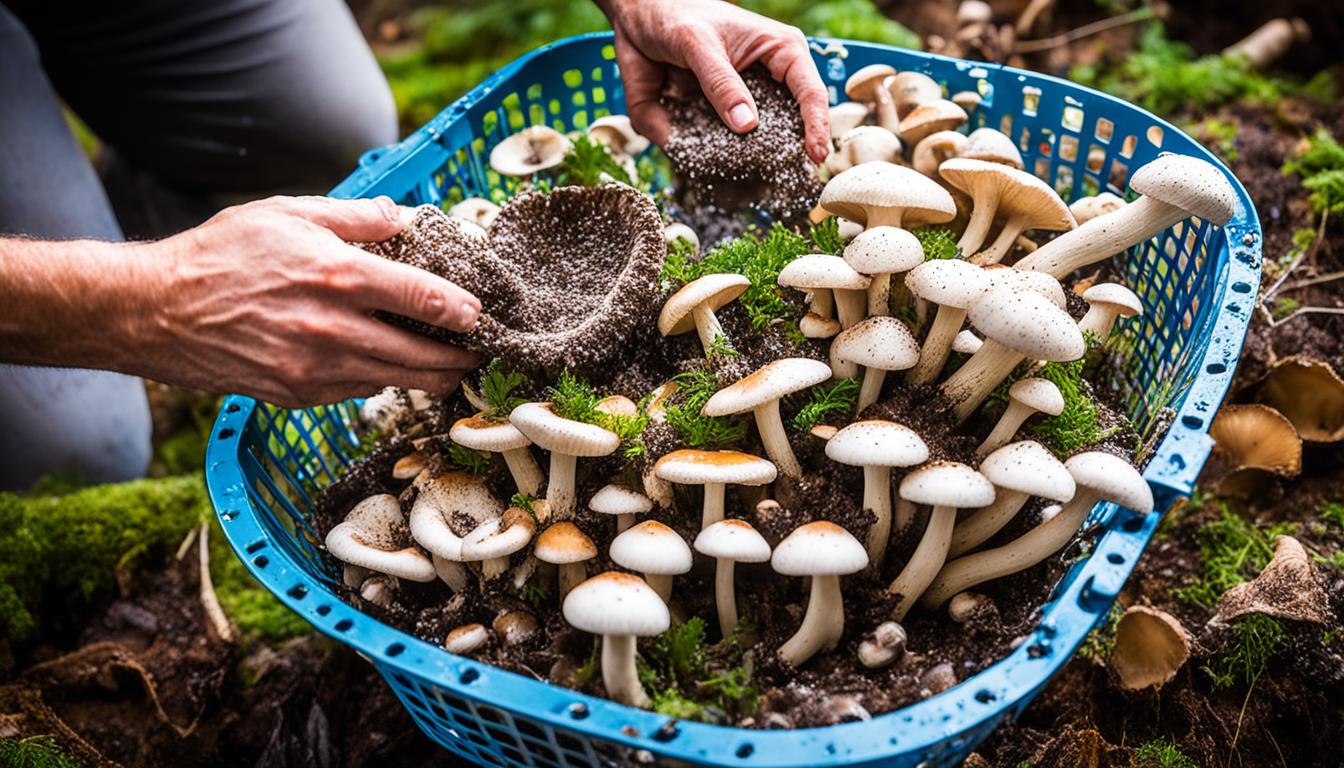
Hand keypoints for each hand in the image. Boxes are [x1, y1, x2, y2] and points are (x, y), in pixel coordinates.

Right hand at [131, 196, 481, 406]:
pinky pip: (359, 390)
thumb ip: (356, 217)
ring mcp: (316, 369)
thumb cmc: (221, 254)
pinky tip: (391, 366)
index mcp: (337, 276)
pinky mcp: (300, 394)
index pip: (425, 298)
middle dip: (460, 358)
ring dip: (430, 376)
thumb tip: (405, 217)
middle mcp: (333, 329)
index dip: (463, 311)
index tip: (480, 316)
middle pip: (424, 356)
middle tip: (477, 352)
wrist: (155, 310)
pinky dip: (382, 379)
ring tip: (448, 364)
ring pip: (397, 381)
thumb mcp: (288, 212)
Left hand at [597, 0, 830, 164]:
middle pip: (789, 123)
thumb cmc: (675, 14)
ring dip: (745, 161)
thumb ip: (720, 82)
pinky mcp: (715, 119)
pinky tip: (707, 167)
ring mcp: (741, 104)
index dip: (816, 126)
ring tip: (748, 180)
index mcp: (779, 52)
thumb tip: (747, 125)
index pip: (809, 92)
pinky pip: (718, 147)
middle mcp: (766, 81)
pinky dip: (711, 159)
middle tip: (790, 181)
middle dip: (785, 152)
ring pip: (753, 142)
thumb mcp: (697, 43)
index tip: (815, 155)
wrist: (639, 16)